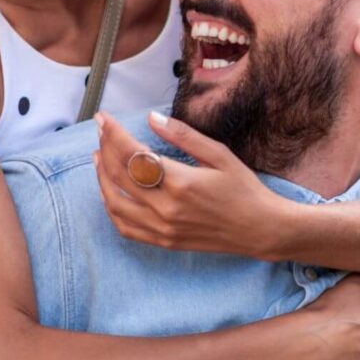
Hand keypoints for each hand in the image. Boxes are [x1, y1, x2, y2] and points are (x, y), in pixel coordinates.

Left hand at [93, 111, 287, 257]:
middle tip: (100, 131)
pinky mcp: (164, 242)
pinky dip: (111, 208)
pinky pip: (125, 228)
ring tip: (99, 158)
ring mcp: (162, 229)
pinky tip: (110, 192)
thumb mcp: (219, 154)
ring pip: (115, 203)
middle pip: (119, 175)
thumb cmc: (244, 189)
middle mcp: (166, 208)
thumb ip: (183, 136)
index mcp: (180, 182)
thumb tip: (151, 118)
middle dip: (104, 149)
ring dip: (101, 178)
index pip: (132, 154)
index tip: (104, 118)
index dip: (113, 134)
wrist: (260, 229)